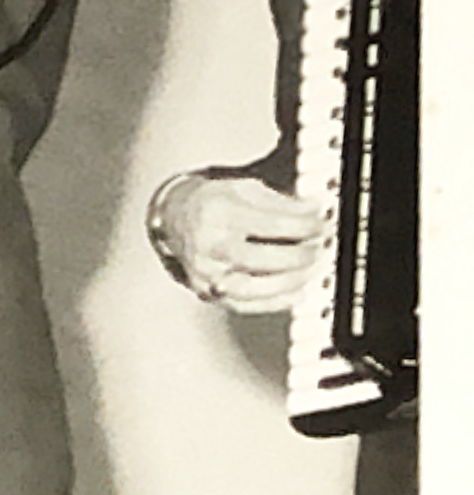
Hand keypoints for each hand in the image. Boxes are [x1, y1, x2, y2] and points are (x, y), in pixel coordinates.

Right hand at [162, 172, 325, 312]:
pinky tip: (296, 294)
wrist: (172, 218)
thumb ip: (281, 202)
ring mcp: (206, 271)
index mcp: (220, 212)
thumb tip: (316, 211)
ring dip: (291, 281)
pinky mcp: (206, 290)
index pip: (275, 224)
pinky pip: (243, 305)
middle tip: (320, 247)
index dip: (308, 225)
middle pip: (266, 259)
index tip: (323, 224)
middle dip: (302, 255)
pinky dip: (274, 303)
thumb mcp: (245, 189)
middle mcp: (210, 244)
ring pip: (254, 287)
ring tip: (311, 270)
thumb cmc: (212, 202)